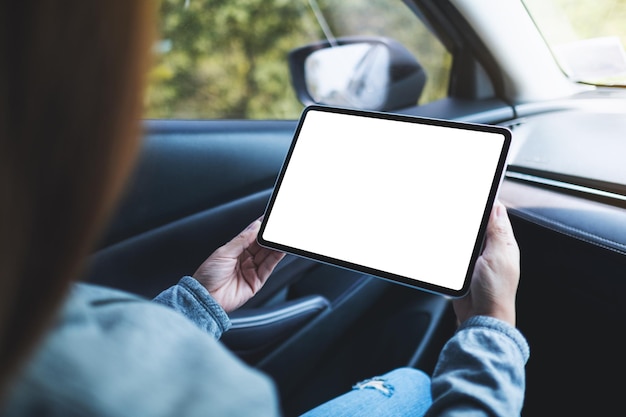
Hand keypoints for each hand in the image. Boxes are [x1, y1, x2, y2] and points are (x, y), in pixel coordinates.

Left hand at [193, 217, 284, 311]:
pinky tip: (280, 249)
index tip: (269, 219)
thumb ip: (242, 239)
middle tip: (278, 227)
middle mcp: (244, 259)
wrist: (205, 298)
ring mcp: (250, 270)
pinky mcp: (256, 282)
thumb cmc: (207, 276)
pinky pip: (269, 267)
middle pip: (261, 245)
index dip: (260, 227)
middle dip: (270, 236)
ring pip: (267, 255)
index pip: (251, 235)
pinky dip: (276, 258)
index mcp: (234, 250)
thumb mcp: (224, 252)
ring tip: (281, 237)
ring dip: (275, 245)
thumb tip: (255, 226)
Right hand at [452, 200, 519, 326]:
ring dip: (458, 233)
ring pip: (465, 238)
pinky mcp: (463, 270)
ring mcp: (477, 260)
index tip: (474, 192)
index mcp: (505, 244)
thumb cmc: (495, 291)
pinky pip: (456, 253)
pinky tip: (447, 247)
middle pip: (478, 225)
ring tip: (451, 226)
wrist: (481, 318)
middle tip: (459, 208)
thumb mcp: (498, 256)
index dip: (486, 203)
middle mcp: (492, 250)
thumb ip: (497, 232)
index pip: (497, 216)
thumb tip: (497, 207)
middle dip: (469, 217)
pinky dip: (451, 249)